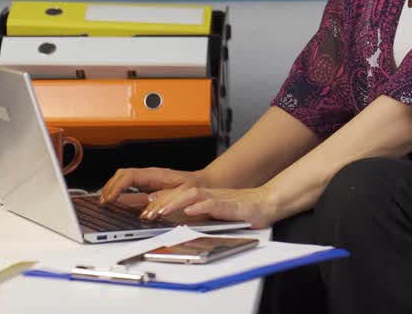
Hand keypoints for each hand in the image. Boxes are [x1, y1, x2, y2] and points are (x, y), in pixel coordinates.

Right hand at [98, 167, 205, 205]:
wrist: (206, 183)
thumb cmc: (197, 186)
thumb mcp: (185, 194)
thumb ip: (167, 201)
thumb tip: (147, 212)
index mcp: (156, 175)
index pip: (129, 175)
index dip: (117, 187)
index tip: (109, 199)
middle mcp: (150, 176)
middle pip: (122, 175)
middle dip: (109, 187)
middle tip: (102, 203)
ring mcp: (149, 182)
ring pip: (124, 181)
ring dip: (112, 191)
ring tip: (104, 204)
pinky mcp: (150, 189)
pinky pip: (130, 190)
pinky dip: (120, 196)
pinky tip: (116, 206)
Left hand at [142, 185, 279, 229]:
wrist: (267, 203)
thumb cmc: (243, 210)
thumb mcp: (216, 212)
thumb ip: (199, 214)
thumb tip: (179, 219)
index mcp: (204, 197)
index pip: (178, 195)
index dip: (160, 201)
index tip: (144, 209)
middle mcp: (209, 195)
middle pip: (181, 193)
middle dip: (161, 203)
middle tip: (145, 214)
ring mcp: (219, 198)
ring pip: (193, 196)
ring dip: (175, 203)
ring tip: (160, 211)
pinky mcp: (231, 205)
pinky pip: (214, 204)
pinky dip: (200, 207)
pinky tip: (190, 211)